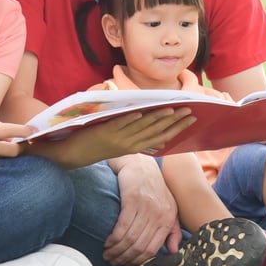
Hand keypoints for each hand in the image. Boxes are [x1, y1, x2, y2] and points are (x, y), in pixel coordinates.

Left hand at [71, 107, 195, 163]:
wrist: (73, 155)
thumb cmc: (96, 146)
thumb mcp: (118, 142)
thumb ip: (132, 131)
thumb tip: (145, 116)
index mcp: (134, 147)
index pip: (161, 138)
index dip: (178, 129)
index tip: (191, 119)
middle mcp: (129, 145)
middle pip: (156, 132)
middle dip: (175, 121)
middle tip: (190, 110)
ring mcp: (118, 139)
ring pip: (141, 127)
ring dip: (157, 118)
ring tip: (171, 109)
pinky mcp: (105, 132)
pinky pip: (120, 124)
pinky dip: (130, 118)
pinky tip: (140, 112)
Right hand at [102, 155, 181, 265]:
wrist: (140, 163)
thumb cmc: (154, 187)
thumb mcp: (169, 208)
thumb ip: (172, 230)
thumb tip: (173, 251)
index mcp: (168, 219)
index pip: (152, 249)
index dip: (137, 261)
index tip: (126, 265)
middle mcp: (159, 214)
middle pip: (139, 246)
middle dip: (124, 258)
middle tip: (113, 262)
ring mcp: (146, 207)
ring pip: (130, 238)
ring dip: (116, 250)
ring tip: (107, 254)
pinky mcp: (132, 199)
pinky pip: (122, 226)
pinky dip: (114, 238)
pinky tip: (108, 242)